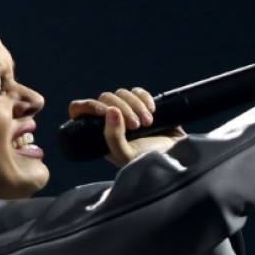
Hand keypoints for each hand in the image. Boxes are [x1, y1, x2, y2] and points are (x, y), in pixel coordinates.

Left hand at [68, 87, 185, 167]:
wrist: (174, 158)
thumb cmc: (146, 162)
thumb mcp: (125, 155)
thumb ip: (112, 137)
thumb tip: (110, 110)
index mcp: (97, 132)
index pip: (79, 110)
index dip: (88, 105)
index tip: (104, 111)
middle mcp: (109, 120)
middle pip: (105, 97)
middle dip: (123, 109)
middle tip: (136, 126)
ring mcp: (126, 111)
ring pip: (122, 93)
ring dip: (136, 106)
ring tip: (148, 124)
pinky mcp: (142, 104)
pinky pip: (138, 92)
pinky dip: (145, 98)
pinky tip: (153, 112)